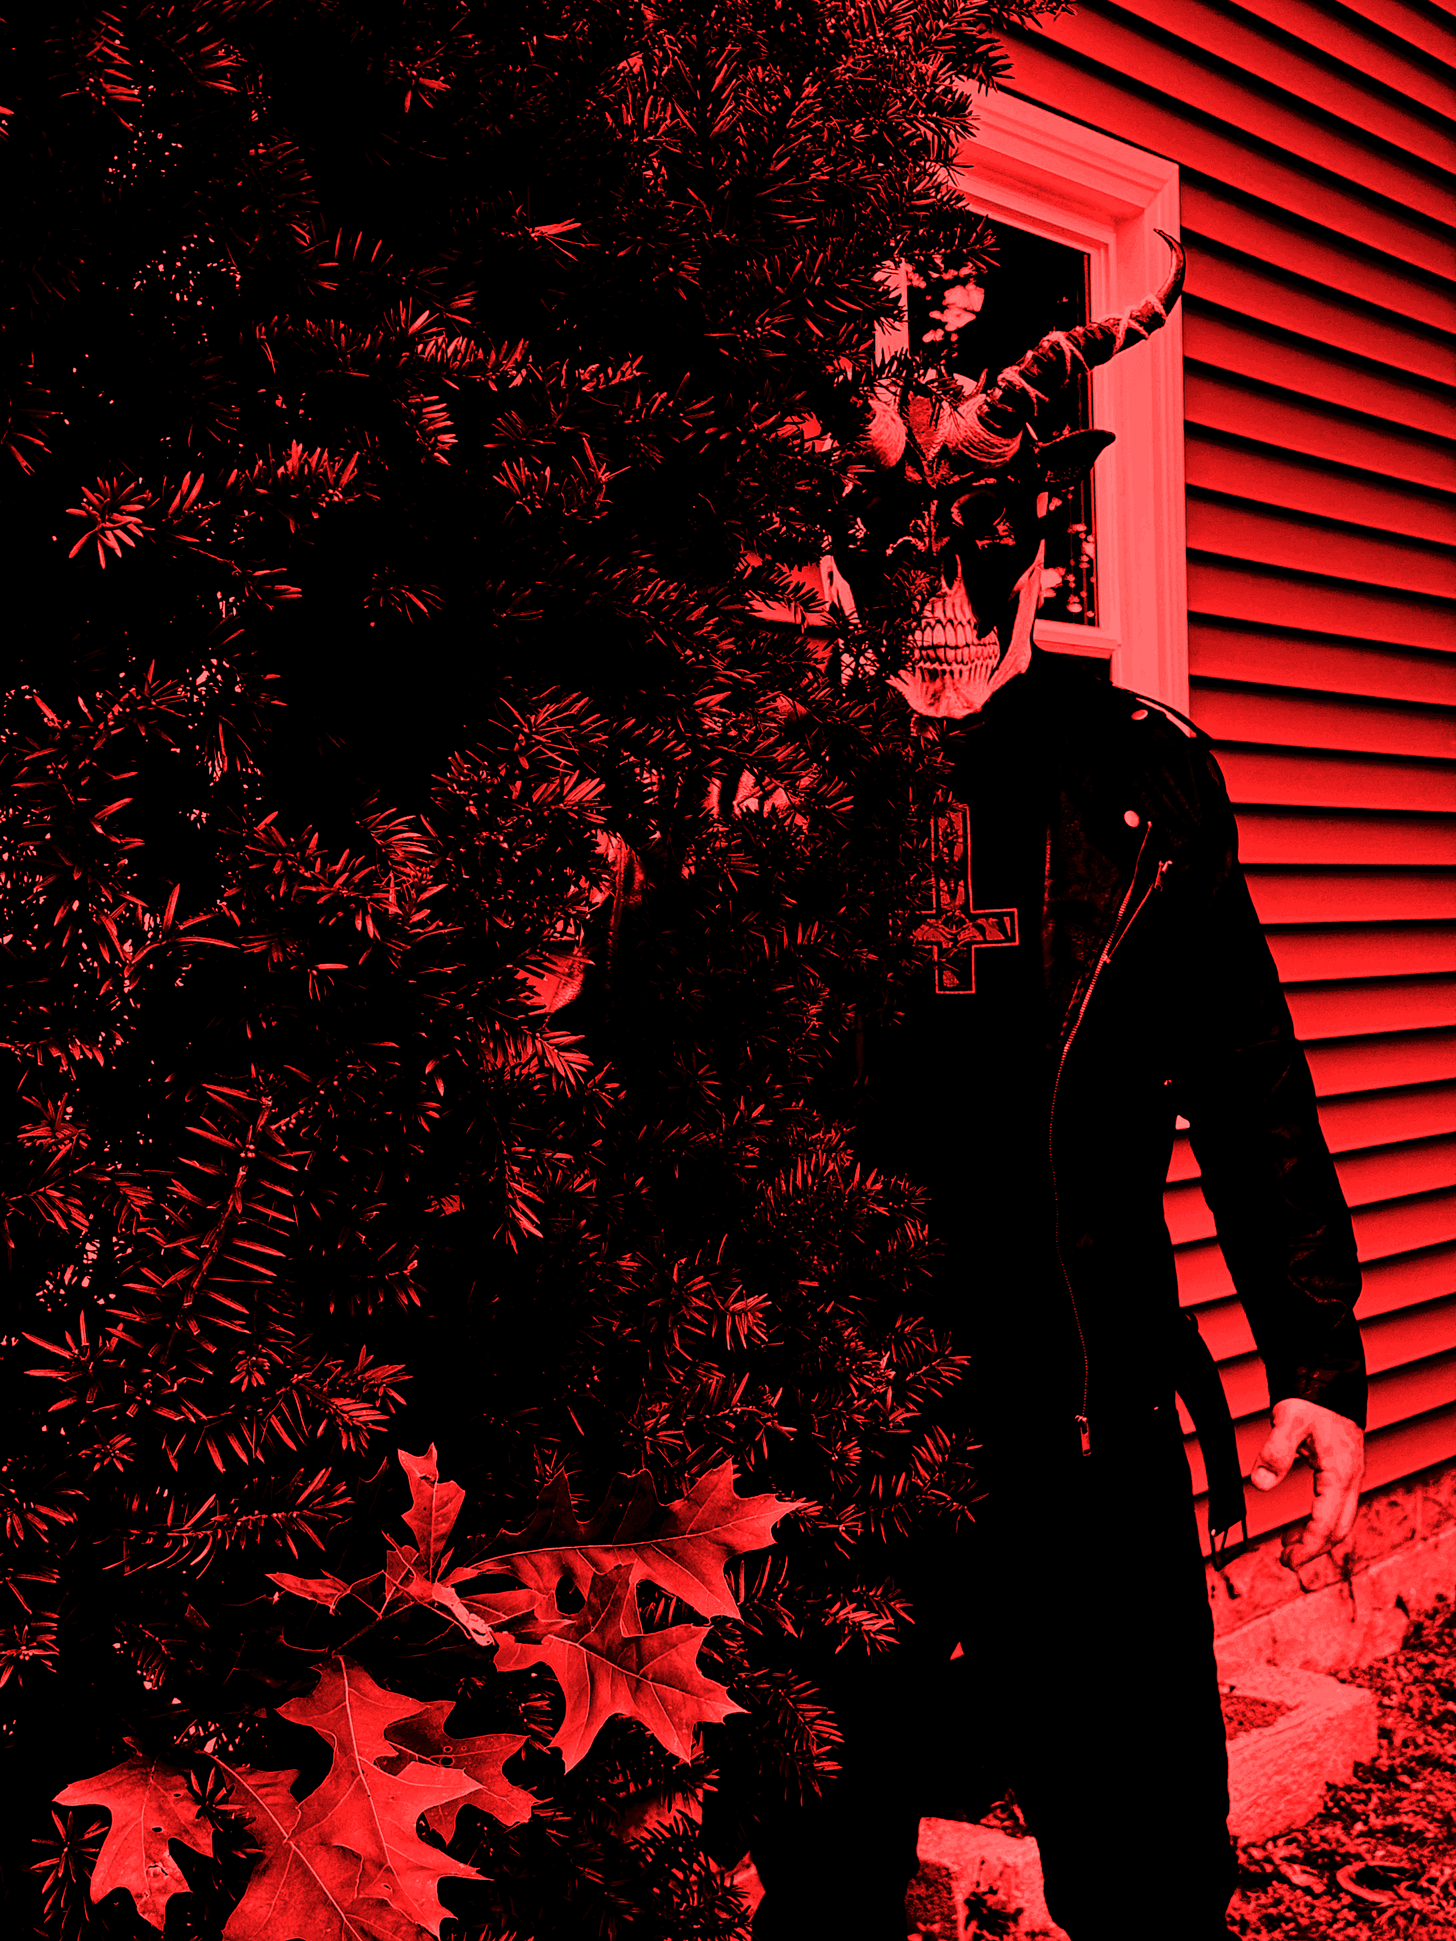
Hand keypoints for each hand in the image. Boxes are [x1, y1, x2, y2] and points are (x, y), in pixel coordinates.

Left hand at [1249, 1397, 1364, 1571]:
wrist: (1327, 1380)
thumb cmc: (1311, 1400)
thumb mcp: (1289, 1422)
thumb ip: (1275, 1453)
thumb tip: (1260, 1485)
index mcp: (1341, 1474)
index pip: (1327, 1524)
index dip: (1308, 1547)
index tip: (1288, 1561)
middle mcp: (1351, 1478)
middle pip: (1339, 1528)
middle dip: (1314, 1549)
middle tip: (1287, 1561)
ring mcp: (1350, 1475)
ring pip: (1340, 1519)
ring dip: (1317, 1536)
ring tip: (1290, 1546)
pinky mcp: (1344, 1471)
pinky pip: (1337, 1506)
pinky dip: (1320, 1521)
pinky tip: (1302, 1524)